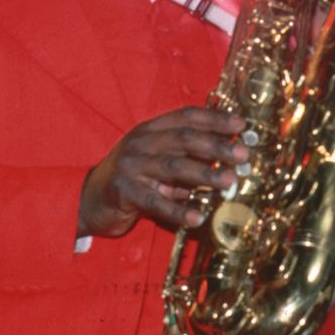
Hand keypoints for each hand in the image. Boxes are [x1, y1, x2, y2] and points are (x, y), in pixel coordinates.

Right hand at [78, 107, 248, 237]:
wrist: (90, 200)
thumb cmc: (134, 180)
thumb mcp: (159, 164)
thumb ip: (188, 160)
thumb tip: (230, 164)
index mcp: (151, 130)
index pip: (186, 117)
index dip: (215, 118)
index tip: (242, 124)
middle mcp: (141, 142)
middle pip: (184, 139)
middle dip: (217, 146)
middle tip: (244, 155)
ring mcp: (130, 165)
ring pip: (173, 167)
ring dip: (205, 174)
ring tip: (230, 182)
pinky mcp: (122, 191)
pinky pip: (154, 201)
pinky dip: (178, 210)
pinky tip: (197, 217)